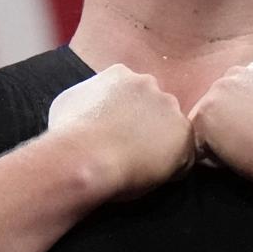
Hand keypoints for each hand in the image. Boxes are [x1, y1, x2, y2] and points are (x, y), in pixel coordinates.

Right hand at [45, 64, 195, 196]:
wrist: (85, 155)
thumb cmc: (68, 135)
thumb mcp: (66, 103)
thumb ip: (85, 98)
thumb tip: (84, 107)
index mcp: (120, 74)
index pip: (132, 93)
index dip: (126, 117)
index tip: (116, 136)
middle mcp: (148, 84)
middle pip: (155, 107)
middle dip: (147, 127)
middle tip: (130, 152)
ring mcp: (168, 106)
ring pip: (172, 128)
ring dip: (162, 145)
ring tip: (142, 167)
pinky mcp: (183, 132)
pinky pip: (186, 154)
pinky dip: (174, 167)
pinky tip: (154, 177)